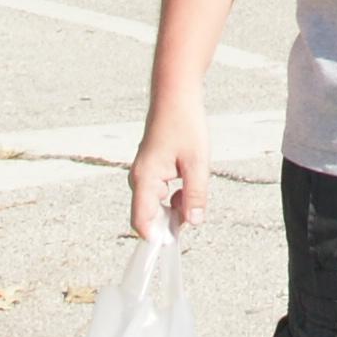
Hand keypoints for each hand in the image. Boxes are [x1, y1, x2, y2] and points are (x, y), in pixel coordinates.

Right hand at [130, 97, 208, 239]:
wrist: (175, 95)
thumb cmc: (184, 123)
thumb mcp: (197, 161)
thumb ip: (195, 195)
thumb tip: (194, 223)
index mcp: (145, 180)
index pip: (142, 223)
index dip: (158, 237)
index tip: (176, 241)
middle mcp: (139, 180)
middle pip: (151, 217)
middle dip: (173, 219)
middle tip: (195, 204)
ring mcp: (144, 175)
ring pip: (158, 205)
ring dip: (177, 204)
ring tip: (193, 179)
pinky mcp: (151, 171)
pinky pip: (161, 193)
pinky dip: (176, 193)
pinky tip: (188, 176)